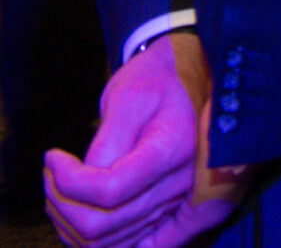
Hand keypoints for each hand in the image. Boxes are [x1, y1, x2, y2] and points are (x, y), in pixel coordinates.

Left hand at [44, 33, 244, 247]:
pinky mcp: (171, 217)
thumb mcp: (131, 95)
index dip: (68, 181)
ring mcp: (178, 206)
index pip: (109, 190)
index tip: (53, 156)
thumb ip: (109, 138)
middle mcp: (183, 185)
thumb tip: (85, 178)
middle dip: (61, 202)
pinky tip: (78, 210)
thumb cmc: (159, 83)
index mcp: (175, 149)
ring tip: (61, 187)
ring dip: (69, 221)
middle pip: (102, 224)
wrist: (195, 82)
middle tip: (52, 172)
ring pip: (106, 243)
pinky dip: (89, 238)